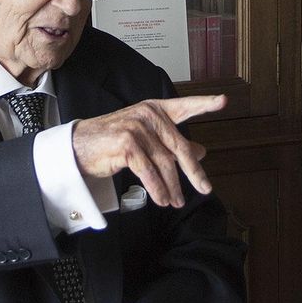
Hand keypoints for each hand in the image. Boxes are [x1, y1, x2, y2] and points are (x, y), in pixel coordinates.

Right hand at [71, 94, 226, 207]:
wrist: (78, 148)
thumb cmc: (112, 142)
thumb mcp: (146, 140)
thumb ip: (172, 144)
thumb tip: (201, 152)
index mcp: (155, 110)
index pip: (184, 106)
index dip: (204, 103)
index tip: (223, 101)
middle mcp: (148, 115)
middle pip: (179, 146)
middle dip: (193, 171)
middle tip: (205, 188)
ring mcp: (137, 128)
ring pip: (164, 163)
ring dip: (172, 186)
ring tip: (176, 201)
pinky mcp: (127, 144)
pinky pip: (149, 171)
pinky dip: (157, 188)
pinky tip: (162, 199)